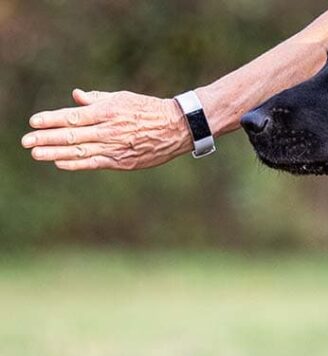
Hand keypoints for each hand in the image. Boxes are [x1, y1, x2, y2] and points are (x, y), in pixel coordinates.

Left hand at [21, 89, 192, 170]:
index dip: (51, 119)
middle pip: (71, 135)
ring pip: (79, 151)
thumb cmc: (148, 110)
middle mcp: (108, 130)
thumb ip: (97, 99)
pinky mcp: (123, 161)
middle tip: (26, 141)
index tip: (33, 121)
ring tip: (36, 154)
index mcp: (107, 112)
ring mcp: (115, 147)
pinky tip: (60, 163)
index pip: (73, 116)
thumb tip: (76, 96)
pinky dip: (76, 163)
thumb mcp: (122, 98)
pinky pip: (95, 163)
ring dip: (55, 153)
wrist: (177, 128)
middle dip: (46, 138)